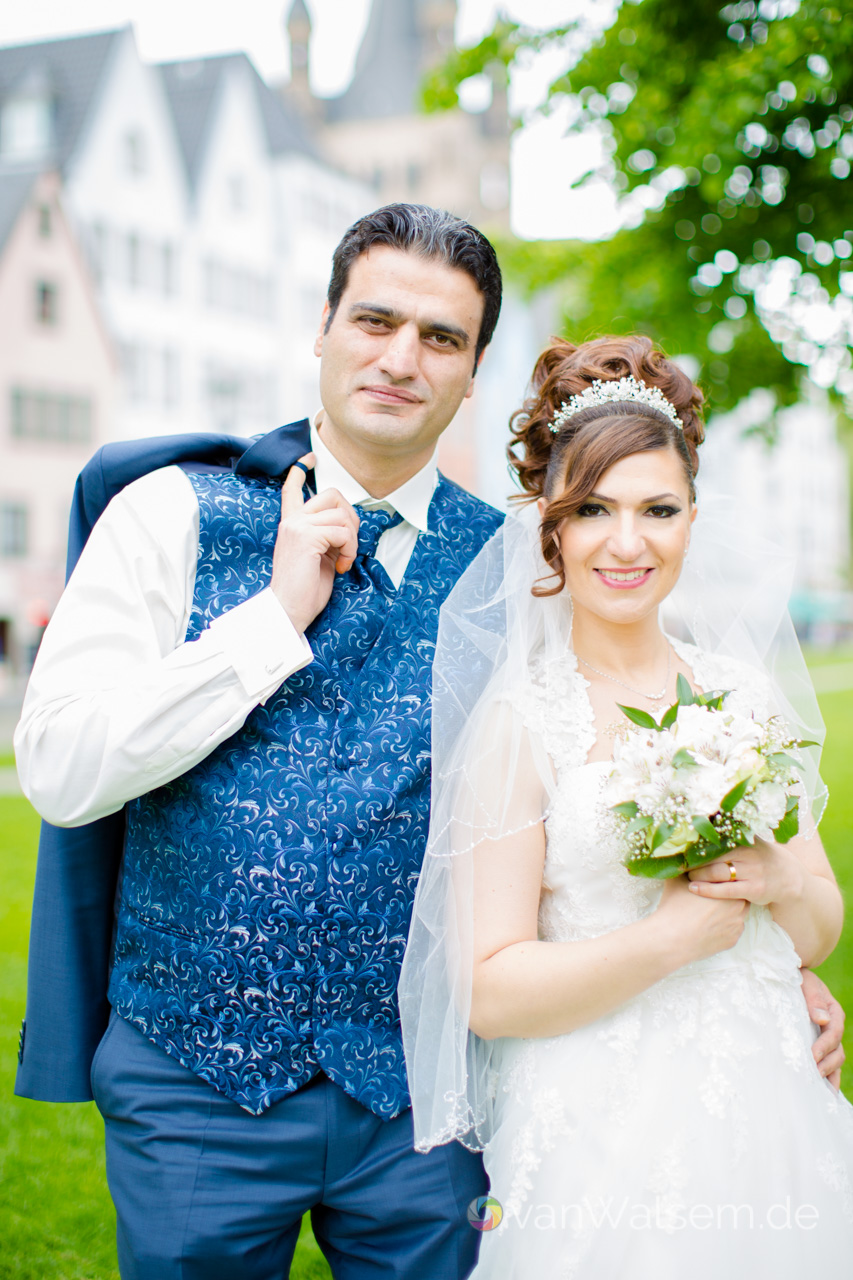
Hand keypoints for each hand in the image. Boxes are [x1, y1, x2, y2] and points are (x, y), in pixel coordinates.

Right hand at [270, 454, 359, 634]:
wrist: (288, 610)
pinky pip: (344, 532)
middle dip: (351, 517)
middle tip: (347, 545)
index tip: (309, 457)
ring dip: (352, 539)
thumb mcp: (317, 556)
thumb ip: (325, 536)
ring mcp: (298, 527)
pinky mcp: (307, 537)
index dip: (300, 470)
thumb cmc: (303, 590)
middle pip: (332, 495)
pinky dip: (350, 549)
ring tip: (343, 560)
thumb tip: (346, 526)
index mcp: (291, 524)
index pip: (291, 489)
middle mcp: (292, 521)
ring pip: (342, 514)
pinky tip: (341, 567)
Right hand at [655, 874, 748, 963]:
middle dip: (727, 895)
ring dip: (728, 911)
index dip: (722, 879)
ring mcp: (737, 925)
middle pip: (738, 895)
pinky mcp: (732, 940)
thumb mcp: (677, 880)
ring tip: (710, 912)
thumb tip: (685, 860)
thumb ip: (686, 868)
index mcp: (727, 888)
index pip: (732, 879)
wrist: (671, 939)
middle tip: (712, 896)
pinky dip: (724, 927)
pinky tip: (709, 925)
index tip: (712, 881)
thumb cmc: (674, 908)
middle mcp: (738, 906)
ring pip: (738, 914)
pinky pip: (732, 930)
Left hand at [687, 838, 803, 906]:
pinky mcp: (754, 890)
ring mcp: (752, 873)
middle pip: (713, 857)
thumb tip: (706, 819)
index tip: (681, 848)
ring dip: (698, 875)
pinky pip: (725, 890)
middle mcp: (749, 854)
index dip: (696, 845)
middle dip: (694, 861)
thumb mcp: (753, 842)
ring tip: (686, 875)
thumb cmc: (763, 858)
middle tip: (681, 864)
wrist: (789, 878)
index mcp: (746, 841)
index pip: (716, 841)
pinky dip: (707, 889)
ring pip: (717, 873)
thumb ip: (733, 835)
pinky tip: (694, 888)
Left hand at [801, 968, 845, 1088]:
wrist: (788, 978)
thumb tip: (821, 1018)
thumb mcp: (806, 982)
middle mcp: (833, 1027)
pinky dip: (829, 1079)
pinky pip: (829, 1065)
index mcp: (833, 1012)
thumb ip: (813, 999)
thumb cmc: (796, 978)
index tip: (812, 1055)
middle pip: (837, 1051)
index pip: (834, 1032)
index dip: (824, 1045)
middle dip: (826, 1064)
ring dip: (828, 1075)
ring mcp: (826, 1039)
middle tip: (812, 1074)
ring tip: (818, 1089)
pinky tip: (823, 1094)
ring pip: (835, 1061)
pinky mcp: (818, 1046)